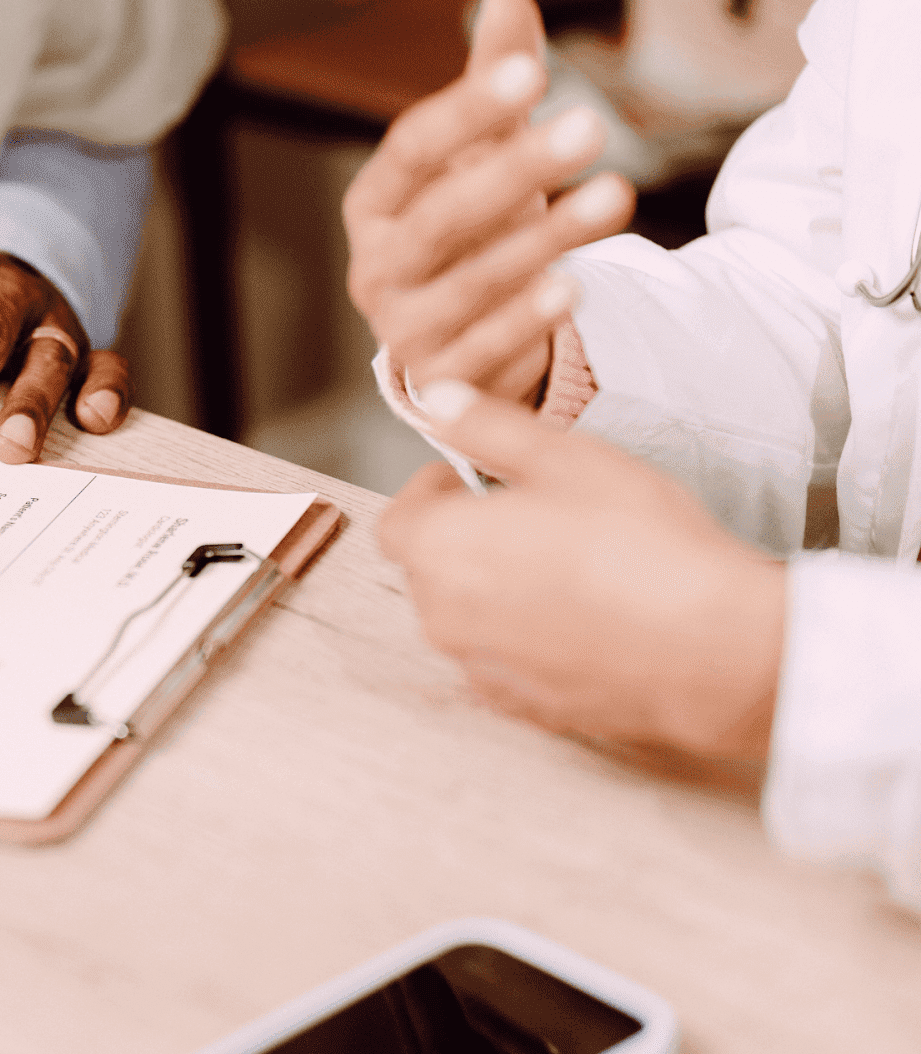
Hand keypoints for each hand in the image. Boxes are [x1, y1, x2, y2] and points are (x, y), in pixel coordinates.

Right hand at [342, 0, 635, 404]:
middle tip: (589, 124)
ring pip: (468, 284)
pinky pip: (482, 351)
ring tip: (613, 196)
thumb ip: (492, 86)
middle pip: (439, 217)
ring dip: (542, 241)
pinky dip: (527, 322)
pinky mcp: (441, 381)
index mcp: (373, 204)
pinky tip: (574, 288)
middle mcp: (374, 267)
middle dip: (514, 170)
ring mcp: (402, 328)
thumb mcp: (479, 159)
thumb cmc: (469, 235)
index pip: (411, 150)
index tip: (532, 72)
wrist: (461, 339)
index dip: (468, 111)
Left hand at [376, 381, 784, 761]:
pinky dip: (525, 638)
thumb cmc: (638, 542)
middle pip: (429, 570)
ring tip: (566, 566)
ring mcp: (481, 668)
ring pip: (466, 618)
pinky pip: (504, 661)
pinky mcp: (524, 707)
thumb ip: (486, 426)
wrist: (711, 647)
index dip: (429, 495)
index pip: (396, 523)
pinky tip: (583, 619)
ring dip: (494, 589)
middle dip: (464, 539)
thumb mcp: (563, 457)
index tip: (474, 481)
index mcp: (439, 551)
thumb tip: (438, 400)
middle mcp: (443, 618)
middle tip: (532, 518)